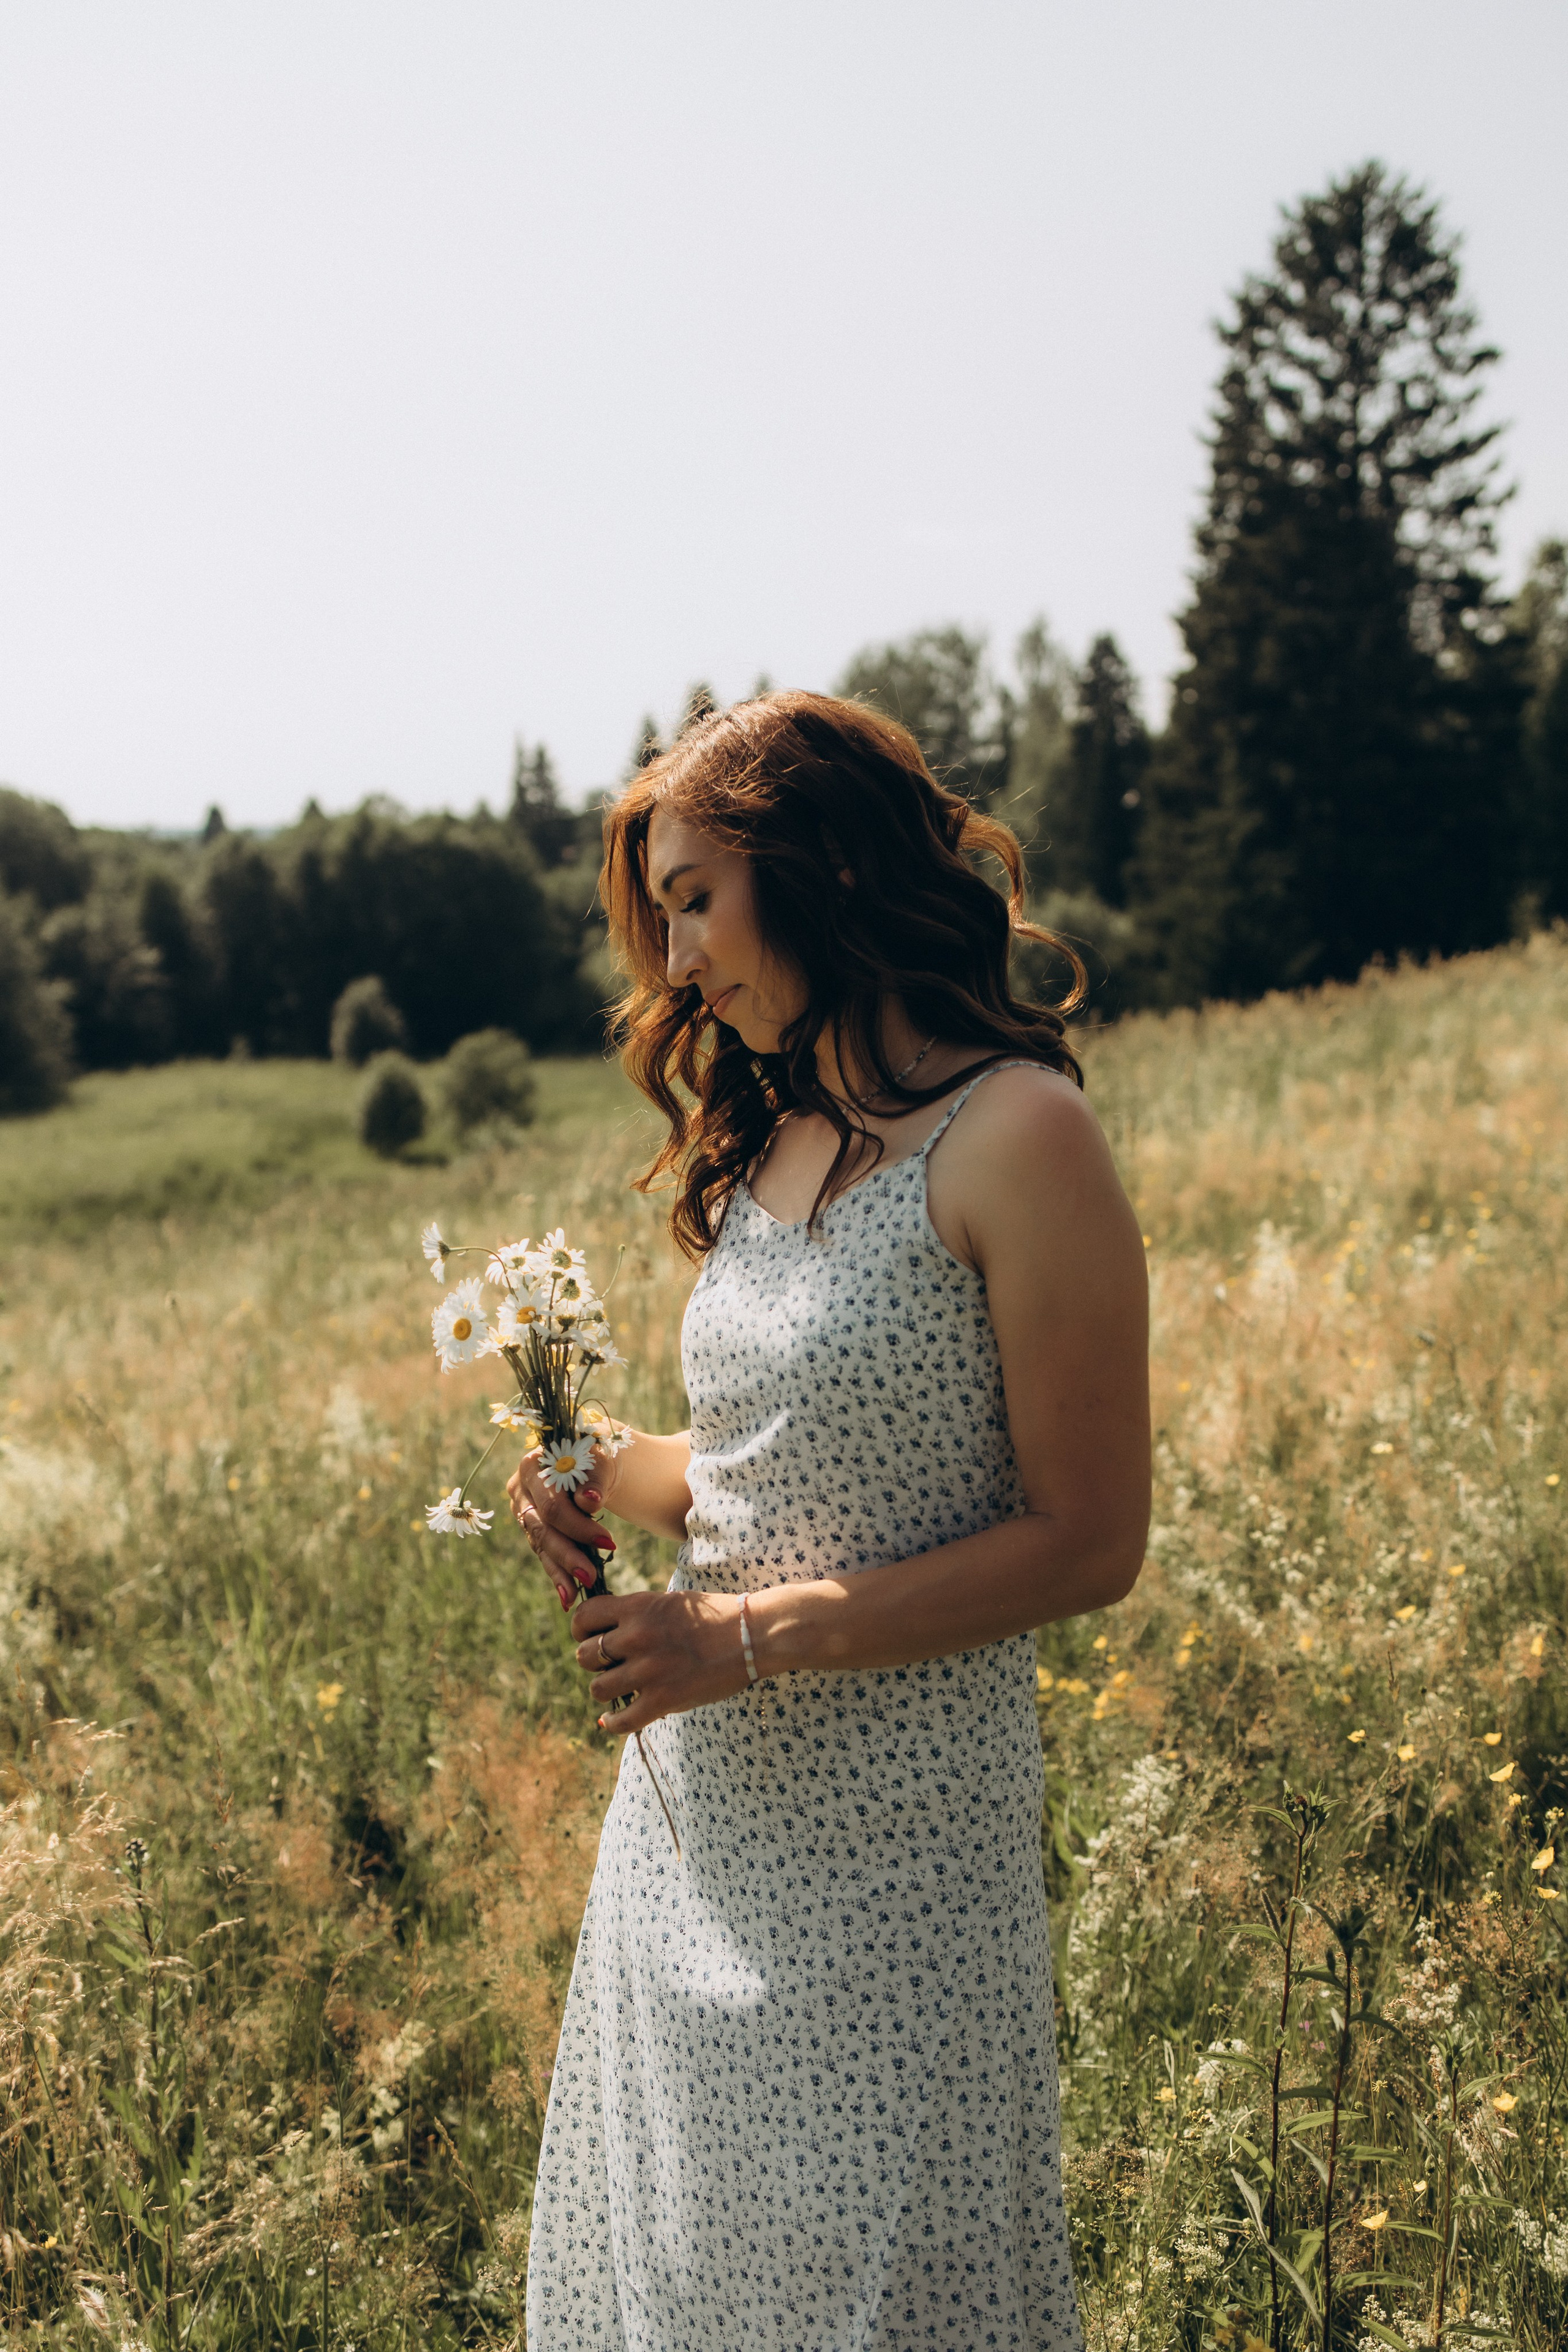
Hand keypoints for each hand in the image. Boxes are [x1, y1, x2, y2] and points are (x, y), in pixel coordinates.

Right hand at [505, 1445, 619, 1611]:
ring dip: (560, 1570)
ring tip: (575, 1595)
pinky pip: (542, 1552)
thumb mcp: (601, 1459)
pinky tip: (566, 1596)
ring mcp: (521, 1508)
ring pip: (539, 1544)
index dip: (579, 1527)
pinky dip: (556, 1573)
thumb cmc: (597, 1455)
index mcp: (533, 1465)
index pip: (553, 1505)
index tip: (609, 1543)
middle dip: (568, 1554)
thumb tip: (588, 1501)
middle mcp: (520, 1487)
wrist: (589, 1457)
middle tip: (590, 1577)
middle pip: (542, 1528)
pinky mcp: (529, 1525)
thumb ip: (594, 1478)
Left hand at [568, 1588, 752, 1736]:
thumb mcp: (671, 1602)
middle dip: (593, 1661)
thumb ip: (639, 1614)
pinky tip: (611, 1719)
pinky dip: (611, 1722)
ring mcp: (648, 1670)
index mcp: (639, 1608)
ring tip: (618, 1688)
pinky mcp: (663, 1700)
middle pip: (585, 1656)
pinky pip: (621, 1720)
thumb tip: (610, 1629)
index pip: (585, 1616)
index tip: (587, 1636)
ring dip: (605, 1690)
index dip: (580, 1629)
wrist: (752, 1635)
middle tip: (609, 1665)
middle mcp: (637, 1637)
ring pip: (598, 1688)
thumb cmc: (716, 1616)